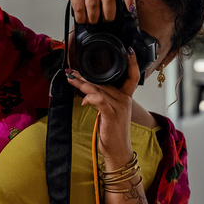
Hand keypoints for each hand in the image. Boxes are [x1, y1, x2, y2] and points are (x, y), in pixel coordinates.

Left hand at [66, 49, 139, 167]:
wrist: (118, 152)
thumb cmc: (113, 134)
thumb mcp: (110, 114)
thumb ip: (103, 101)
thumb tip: (88, 94)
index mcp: (126, 98)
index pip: (133, 77)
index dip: (133, 63)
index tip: (129, 50)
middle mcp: (125, 100)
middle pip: (104, 82)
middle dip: (85, 76)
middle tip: (71, 71)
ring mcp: (119, 107)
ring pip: (99, 89)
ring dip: (82, 84)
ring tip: (70, 80)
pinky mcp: (112, 114)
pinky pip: (99, 100)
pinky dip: (89, 97)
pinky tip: (82, 99)